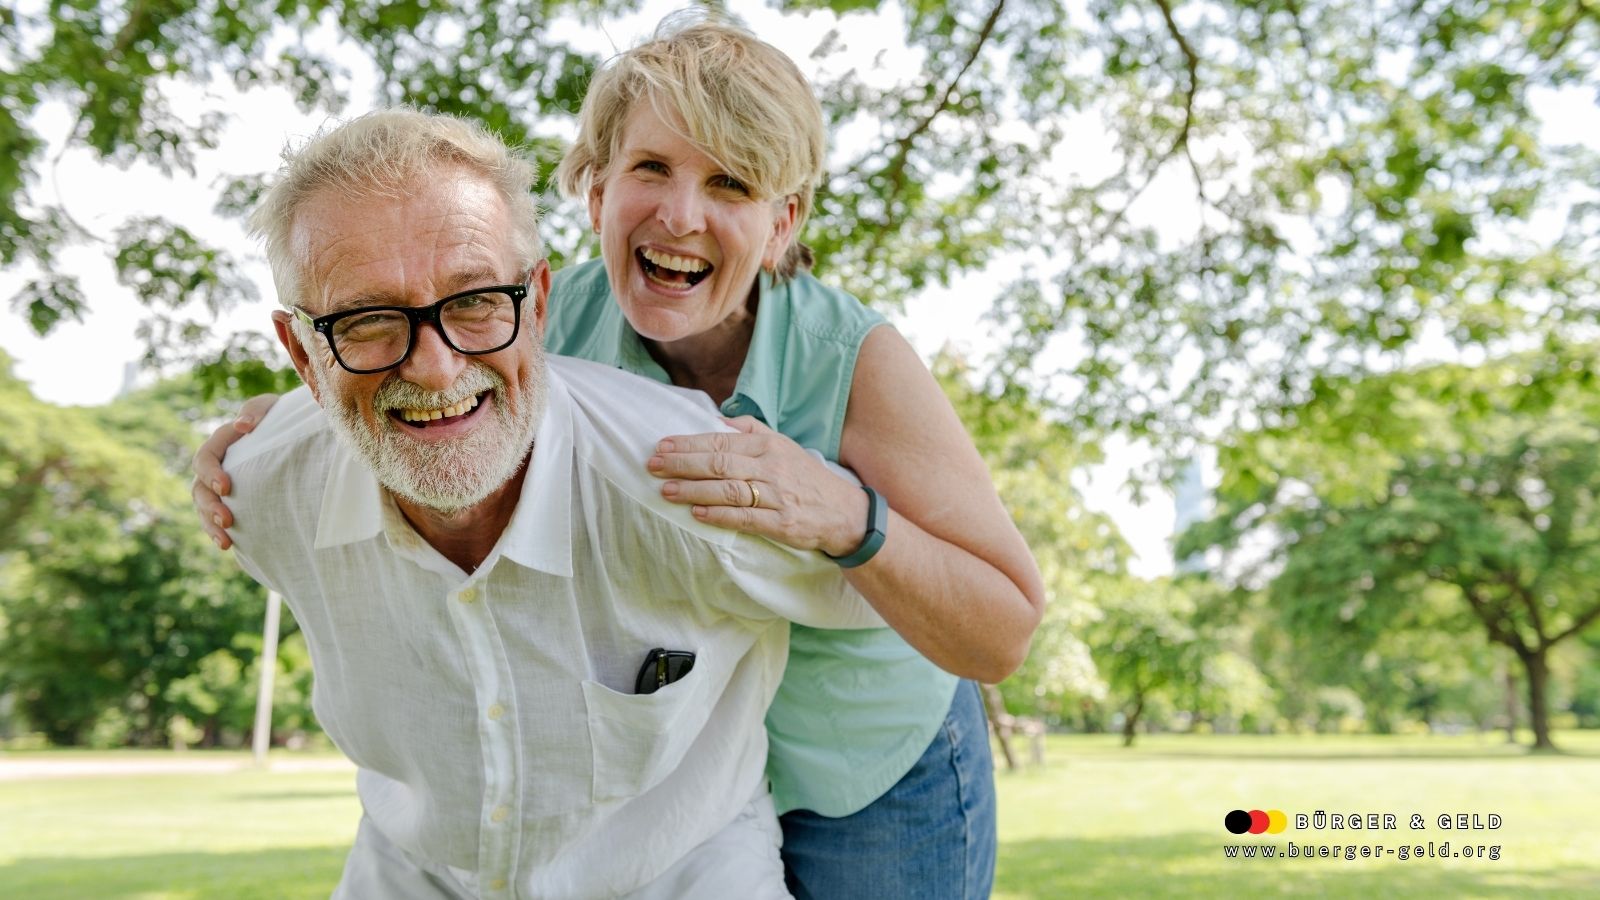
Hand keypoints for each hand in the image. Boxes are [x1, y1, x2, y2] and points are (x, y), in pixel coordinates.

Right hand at [192, 393, 279, 548]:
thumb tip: (243, 425)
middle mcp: (215, 466)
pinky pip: (216, 520)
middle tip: (228, 520)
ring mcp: (219, 486)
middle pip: (200, 489)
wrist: (289, 434)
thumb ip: (256, 411)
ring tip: (225, 542)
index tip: (227, 487)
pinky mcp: (229, 501)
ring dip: (211, 525)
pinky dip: (219, 533)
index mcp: (220, 443)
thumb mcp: (269, 407)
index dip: (211, 473)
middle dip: (210, 506)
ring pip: (204, 508)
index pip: (206, 458)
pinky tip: (229, 546)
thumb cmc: (278, 417)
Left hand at [647, 416, 868, 555]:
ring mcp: (776, 496)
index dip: (688, 444)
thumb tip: (716, 419)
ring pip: (727, 490)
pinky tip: (697, 514)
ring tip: (666, 491)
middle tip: (653, 466)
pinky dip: (719, 516)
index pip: (720, 441)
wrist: (843, 512)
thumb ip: (750, 430)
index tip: (662, 445)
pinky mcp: (780, 523)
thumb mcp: (783, 445)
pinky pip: (744, 518)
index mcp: (768, 446)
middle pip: (719, 463)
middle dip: (682, 464)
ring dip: (693, 491)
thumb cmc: (805, 477)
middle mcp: (771, 468)